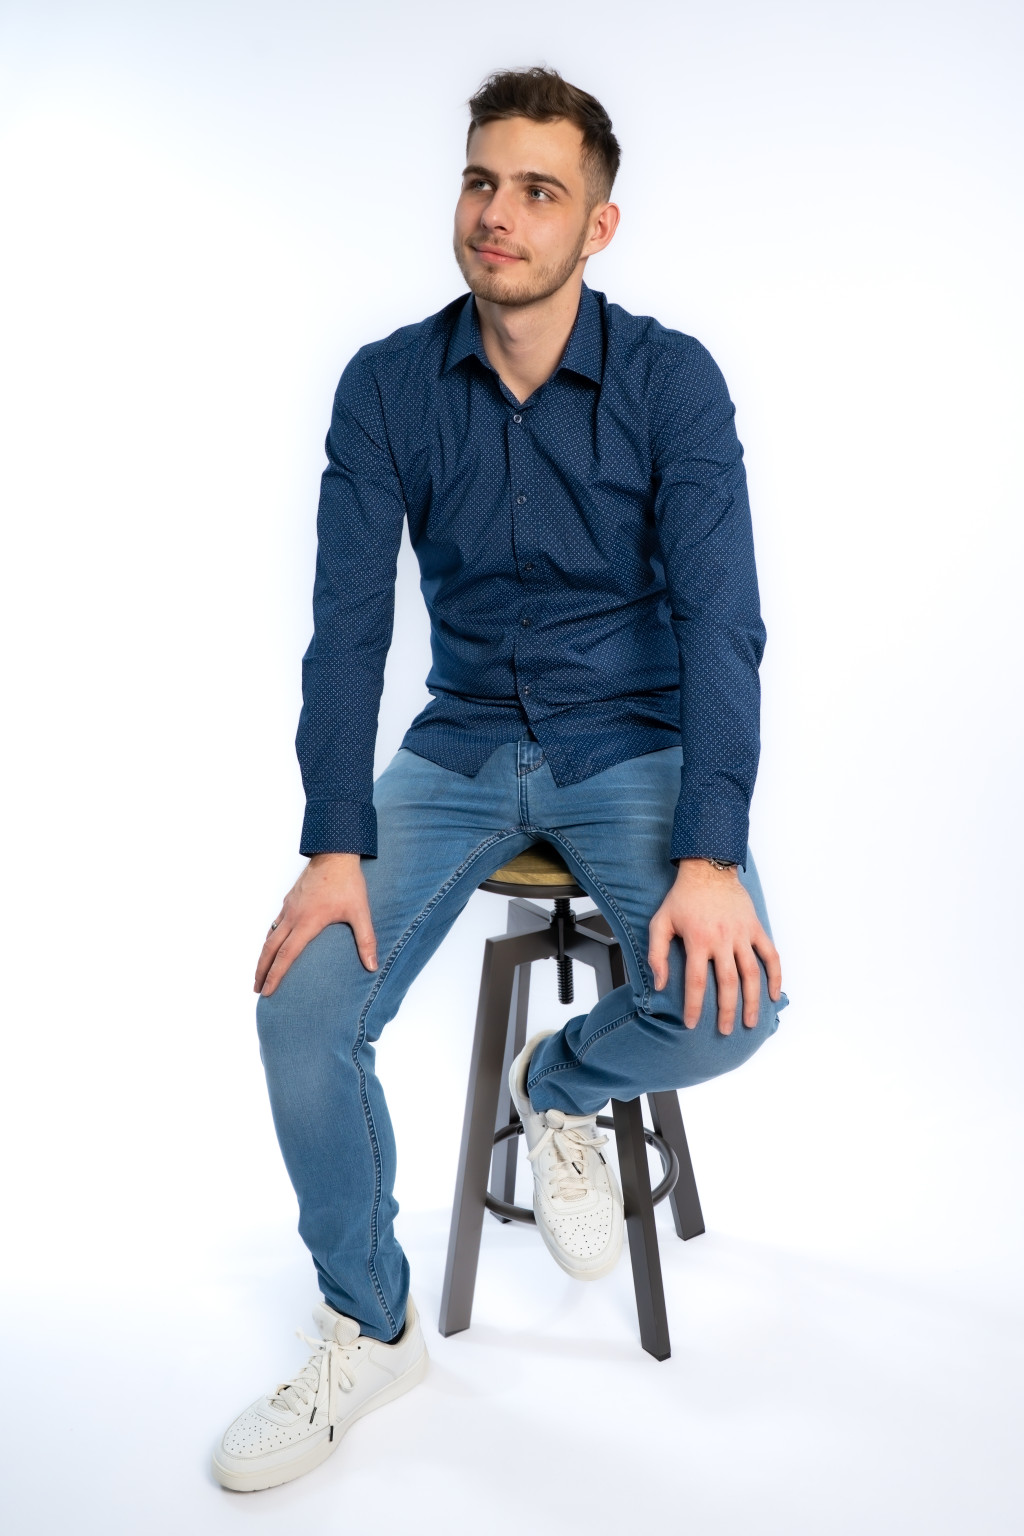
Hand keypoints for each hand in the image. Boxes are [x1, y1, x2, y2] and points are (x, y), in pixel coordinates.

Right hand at [255, 852, 377, 996]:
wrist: (335, 853)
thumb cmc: (348, 882)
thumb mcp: (360, 912)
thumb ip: (366, 940)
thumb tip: (372, 966)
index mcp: (307, 922)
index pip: (286, 955)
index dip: (275, 975)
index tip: (267, 991)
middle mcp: (293, 916)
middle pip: (270, 949)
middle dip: (262, 970)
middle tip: (257, 989)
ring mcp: (289, 907)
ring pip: (270, 936)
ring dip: (263, 956)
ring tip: (261, 971)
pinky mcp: (290, 900)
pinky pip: (275, 923)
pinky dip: (270, 938)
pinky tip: (273, 943)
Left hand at [647, 859, 781, 1034]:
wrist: (708, 869)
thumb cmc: (682, 897)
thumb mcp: (660, 922)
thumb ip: (657, 954)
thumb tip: (660, 983)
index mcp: (698, 940)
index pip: (696, 982)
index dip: (694, 1006)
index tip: (692, 1024)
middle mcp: (722, 939)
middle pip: (727, 983)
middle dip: (726, 1010)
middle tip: (725, 1030)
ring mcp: (742, 934)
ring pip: (751, 973)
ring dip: (753, 1000)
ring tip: (751, 1021)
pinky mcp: (755, 928)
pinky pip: (770, 954)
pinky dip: (775, 975)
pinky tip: (774, 994)